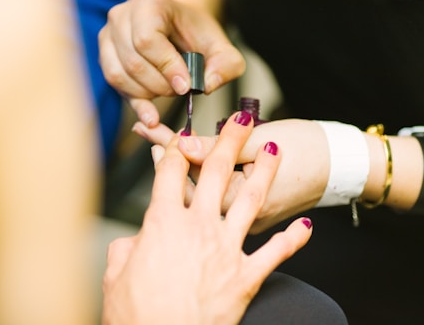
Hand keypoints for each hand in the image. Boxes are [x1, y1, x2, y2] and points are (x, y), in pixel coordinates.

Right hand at [98, 0, 244, 126]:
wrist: (180, 28)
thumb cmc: (198, 36)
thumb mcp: (223, 49)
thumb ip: (226, 66)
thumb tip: (206, 86)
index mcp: (149, 3)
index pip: (148, 40)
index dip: (167, 67)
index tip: (185, 85)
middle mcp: (122, 15)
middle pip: (134, 62)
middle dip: (160, 85)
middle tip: (180, 90)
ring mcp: (108, 35)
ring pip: (119, 75)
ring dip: (147, 93)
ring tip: (168, 91)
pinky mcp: (105, 55)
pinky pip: (114, 83)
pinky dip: (134, 101)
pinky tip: (151, 113)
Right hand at [102, 112, 312, 324]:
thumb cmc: (136, 317)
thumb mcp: (115, 276)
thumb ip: (126, 248)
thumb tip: (134, 241)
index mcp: (163, 223)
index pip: (170, 173)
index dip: (177, 148)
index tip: (184, 134)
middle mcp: (198, 228)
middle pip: (216, 172)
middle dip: (230, 140)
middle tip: (242, 119)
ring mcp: (226, 249)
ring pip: (250, 199)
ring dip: (265, 172)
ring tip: (274, 150)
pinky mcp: (246, 275)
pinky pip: (276, 252)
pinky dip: (293, 239)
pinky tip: (307, 226)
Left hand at [133, 118, 329, 233]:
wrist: (342, 167)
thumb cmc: (310, 152)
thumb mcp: (264, 142)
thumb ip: (221, 147)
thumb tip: (183, 145)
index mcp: (241, 201)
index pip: (194, 172)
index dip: (170, 146)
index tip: (151, 128)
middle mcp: (239, 218)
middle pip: (192, 184)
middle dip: (168, 155)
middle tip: (146, 132)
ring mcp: (244, 220)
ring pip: (203, 192)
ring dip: (183, 166)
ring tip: (161, 144)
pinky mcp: (250, 215)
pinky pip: (218, 196)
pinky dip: (203, 176)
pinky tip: (192, 162)